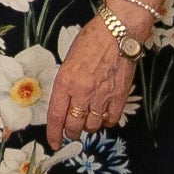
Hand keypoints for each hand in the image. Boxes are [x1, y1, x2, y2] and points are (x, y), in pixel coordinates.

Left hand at [46, 26, 137, 145]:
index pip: (56, 115)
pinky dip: (106, 121)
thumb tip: (67, 100)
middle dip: (71, 131)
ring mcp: (102, 96)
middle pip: (74, 125)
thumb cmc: (92, 39)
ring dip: (89, 127)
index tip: (54, 142)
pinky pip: (111, 119)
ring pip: (92, 126)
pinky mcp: (119, 96)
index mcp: (65, 81)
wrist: (118, 31)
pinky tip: (104, 116)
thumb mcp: (69, 59)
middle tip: (72, 130)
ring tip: (88, 120)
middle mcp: (82, 92)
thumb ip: (67, 82)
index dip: (54, 133)